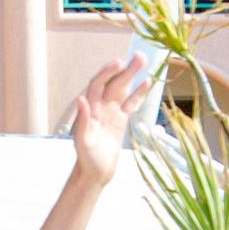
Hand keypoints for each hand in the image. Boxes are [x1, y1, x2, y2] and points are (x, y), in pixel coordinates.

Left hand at [64, 53, 157, 186]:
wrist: (95, 173)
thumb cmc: (87, 159)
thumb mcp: (83, 141)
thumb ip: (83, 120)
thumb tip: (80, 99)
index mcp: (90, 109)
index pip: (98, 84)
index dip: (108, 73)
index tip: (120, 63)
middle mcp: (100, 106)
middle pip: (114, 82)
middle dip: (126, 69)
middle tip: (140, 56)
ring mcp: (111, 111)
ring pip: (123, 89)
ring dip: (133, 75)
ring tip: (144, 61)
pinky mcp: (120, 119)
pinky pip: (130, 102)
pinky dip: (138, 93)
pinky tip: (148, 82)